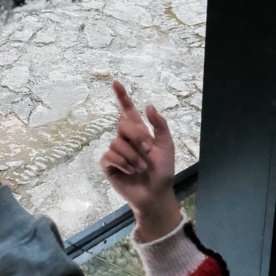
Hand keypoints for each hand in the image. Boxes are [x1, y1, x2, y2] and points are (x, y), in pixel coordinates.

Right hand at [100, 81, 181, 240]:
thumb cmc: (162, 171)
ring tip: (142, 168)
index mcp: (139, 132)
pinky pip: (110, 156)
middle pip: (123, 125)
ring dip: (133, 156)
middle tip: (149, 150)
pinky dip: (123, 163)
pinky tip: (130, 171)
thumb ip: (160, 125)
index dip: (122, 97)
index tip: (116, 83)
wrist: (156, 193)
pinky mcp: (109, 165)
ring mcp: (116, 152)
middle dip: (138, 137)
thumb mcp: (167, 146)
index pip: (127, 111)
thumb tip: (148, 106)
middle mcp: (125, 139)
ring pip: (117, 143)